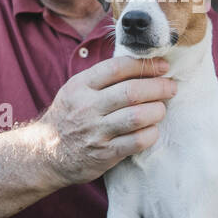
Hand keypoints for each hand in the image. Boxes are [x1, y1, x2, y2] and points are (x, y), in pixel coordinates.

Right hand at [35, 56, 178, 186]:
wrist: (46, 154)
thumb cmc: (69, 116)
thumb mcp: (75, 90)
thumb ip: (102, 78)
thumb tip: (141, 63)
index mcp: (80, 86)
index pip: (117, 68)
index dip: (144, 65)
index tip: (163, 66)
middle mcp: (87, 107)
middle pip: (131, 92)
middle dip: (158, 87)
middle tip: (171, 88)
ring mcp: (95, 132)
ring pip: (137, 116)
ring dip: (157, 111)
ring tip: (161, 109)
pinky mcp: (104, 154)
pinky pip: (137, 142)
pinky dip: (151, 134)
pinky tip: (152, 130)